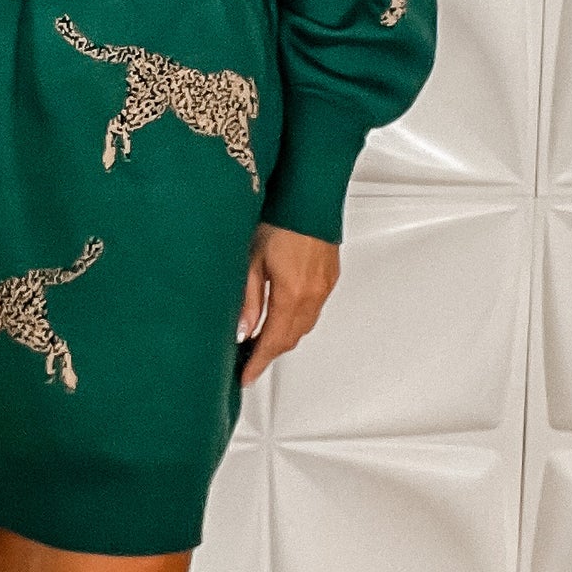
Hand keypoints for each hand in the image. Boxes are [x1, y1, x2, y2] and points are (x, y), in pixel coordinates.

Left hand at [235, 221, 339, 385]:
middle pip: (290, 338)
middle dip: (269, 353)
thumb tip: (242, 330)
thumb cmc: (278, 218)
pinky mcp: (329, 277)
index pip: (273, 342)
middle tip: (248, 361)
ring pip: (303, 326)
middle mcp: (313, 294)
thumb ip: (248, 299)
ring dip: (283, 337)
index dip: (258, 363)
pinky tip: (281, 315)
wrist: (307, 194)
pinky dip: (295, 320)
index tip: (245, 377)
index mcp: (292, 293)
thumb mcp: (251, 259)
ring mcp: (324, 286)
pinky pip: (312, 310)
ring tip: (260, 340)